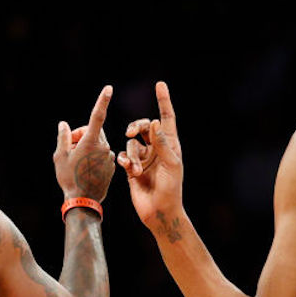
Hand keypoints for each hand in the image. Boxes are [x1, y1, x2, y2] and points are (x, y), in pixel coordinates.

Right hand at [55, 85, 115, 202]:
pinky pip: (102, 155)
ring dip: (87, 147)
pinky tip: (86, 169)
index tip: (109, 88)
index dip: (102, 101)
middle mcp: (103, 147)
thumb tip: (64, 124)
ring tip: (76, 161)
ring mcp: (109, 157)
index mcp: (91, 141)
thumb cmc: (69, 178)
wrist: (83, 201)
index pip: (97, 116)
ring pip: (98, 144)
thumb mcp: (60, 156)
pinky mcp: (112, 166)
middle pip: (93, 131)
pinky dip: (94, 157)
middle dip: (81, 134)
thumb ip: (63, 137)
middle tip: (69, 145)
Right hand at [117, 81, 184, 230]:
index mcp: (170, 145)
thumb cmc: (171, 189)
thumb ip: (162, 143)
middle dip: (136, 126)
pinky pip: (123, 156)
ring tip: (137, 169)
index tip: (159, 84)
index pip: (166, 118)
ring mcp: (144, 158)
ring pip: (131, 143)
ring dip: (132, 155)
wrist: (160, 212)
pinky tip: (128, 169)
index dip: (163, 101)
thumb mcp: (171, 165)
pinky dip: (124, 160)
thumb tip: (154, 122)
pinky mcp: (132, 169)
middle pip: (143, 126)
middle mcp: (157, 149)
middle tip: (130, 131)